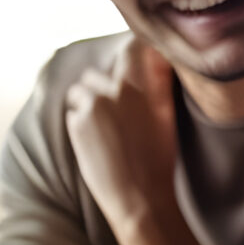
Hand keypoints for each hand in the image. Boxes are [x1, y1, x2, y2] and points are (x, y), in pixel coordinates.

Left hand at [64, 41, 181, 236]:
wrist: (139, 197)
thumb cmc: (159, 159)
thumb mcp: (167, 117)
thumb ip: (160, 83)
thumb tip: (160, 56)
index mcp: (138, 87)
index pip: (132, 48)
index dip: (136, 47)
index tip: (141, 52)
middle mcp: (110, 91)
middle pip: (100, 73)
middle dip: (107, 85)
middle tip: (124, 109)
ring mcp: (90, 107)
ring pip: (83, 90)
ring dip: (91, 101)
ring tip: (110, 127)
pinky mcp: (75, 124)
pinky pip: (75, 111)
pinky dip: (83, 120)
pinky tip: (100, 139)